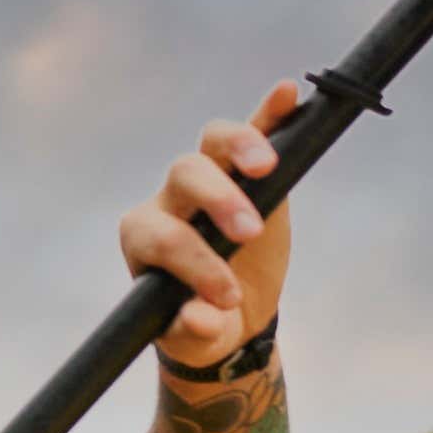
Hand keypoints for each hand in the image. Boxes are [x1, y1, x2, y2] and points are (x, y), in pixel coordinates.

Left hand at [122, 79, 298, 366]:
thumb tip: (200, 316)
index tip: (229, 298)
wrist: (227, 312)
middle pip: (185, 175)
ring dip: (239, 148)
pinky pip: (253, 131)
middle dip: (218, 201)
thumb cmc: (201, 322)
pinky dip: (268, 113)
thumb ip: (193, 330)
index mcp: (145, 237)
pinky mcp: (247, 171)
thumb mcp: (195, 338)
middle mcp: (169, 200)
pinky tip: (287, 95)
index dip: (196, 263)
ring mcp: (209, 179)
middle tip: (250, 233)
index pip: (165, 236)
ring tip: (267, 165)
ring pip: (212, 144)